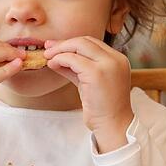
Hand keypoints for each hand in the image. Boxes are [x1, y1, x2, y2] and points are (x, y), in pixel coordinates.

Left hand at [43, 36, 133, 152]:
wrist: (113, 125)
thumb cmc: (101, 107)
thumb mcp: (89, 82)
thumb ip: (76, 68)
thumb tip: (55, 58)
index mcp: (117, 59)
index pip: (92, 42)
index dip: (71, 43)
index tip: (55, 46)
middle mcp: (115, 59)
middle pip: (85, 40)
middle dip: (63, 43)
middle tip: (48, 49)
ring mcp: (107, 65)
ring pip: (78, 46)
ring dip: (59, 50)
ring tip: (47, 57)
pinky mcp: (96, 73)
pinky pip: (72, 59)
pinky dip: (60, 59)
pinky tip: (52, 65)